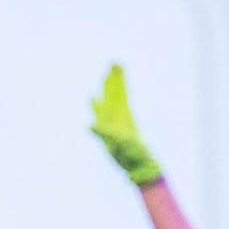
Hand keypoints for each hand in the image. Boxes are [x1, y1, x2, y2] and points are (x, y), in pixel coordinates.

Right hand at [89, 65, 162, 185]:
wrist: (138, 166)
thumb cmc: (133, 154)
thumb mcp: (119, 143)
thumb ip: (104, 133)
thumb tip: (89, 125)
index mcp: (124, 114)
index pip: (120, 91)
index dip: (118, 78)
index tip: (118, 63)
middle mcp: (119, 115)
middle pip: (116, 92)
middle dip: (114, 78)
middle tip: (114, 62)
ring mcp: (114, 122)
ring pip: (109, 100)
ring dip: (106, 88)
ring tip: (105, 74)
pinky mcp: (108, 130)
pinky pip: (100, 113)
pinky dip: (95, 104)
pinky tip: (92, 97)